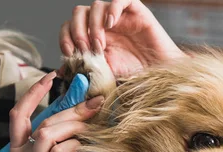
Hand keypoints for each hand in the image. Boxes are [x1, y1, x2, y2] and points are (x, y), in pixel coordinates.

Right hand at [8, 72, 103, 151]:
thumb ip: (57, 146)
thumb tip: (80, 118)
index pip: (17, 115)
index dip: (33, 94)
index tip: (50, 77)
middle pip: (42, 122)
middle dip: (71, 109)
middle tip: (95, 104)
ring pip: (48, 134)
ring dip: (75, 127)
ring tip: (94, 128)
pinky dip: (77, 146)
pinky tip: (88, 149)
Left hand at [60, 0, 186, 77]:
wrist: (160, 72)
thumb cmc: (135, 73)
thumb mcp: (105, 73)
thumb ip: (86, 68)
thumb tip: (62, 71)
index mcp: (94, 36)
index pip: (70, 27)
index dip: (66, 37)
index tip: (70, 54)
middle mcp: (104, 23)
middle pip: (79, 13)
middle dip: (77, 31)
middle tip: (84, 49)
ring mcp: (119, 16)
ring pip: (96, 6)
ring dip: (93, 26)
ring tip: (100, 45)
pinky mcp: (136, 10)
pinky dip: (112, 9)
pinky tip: (110, 25)